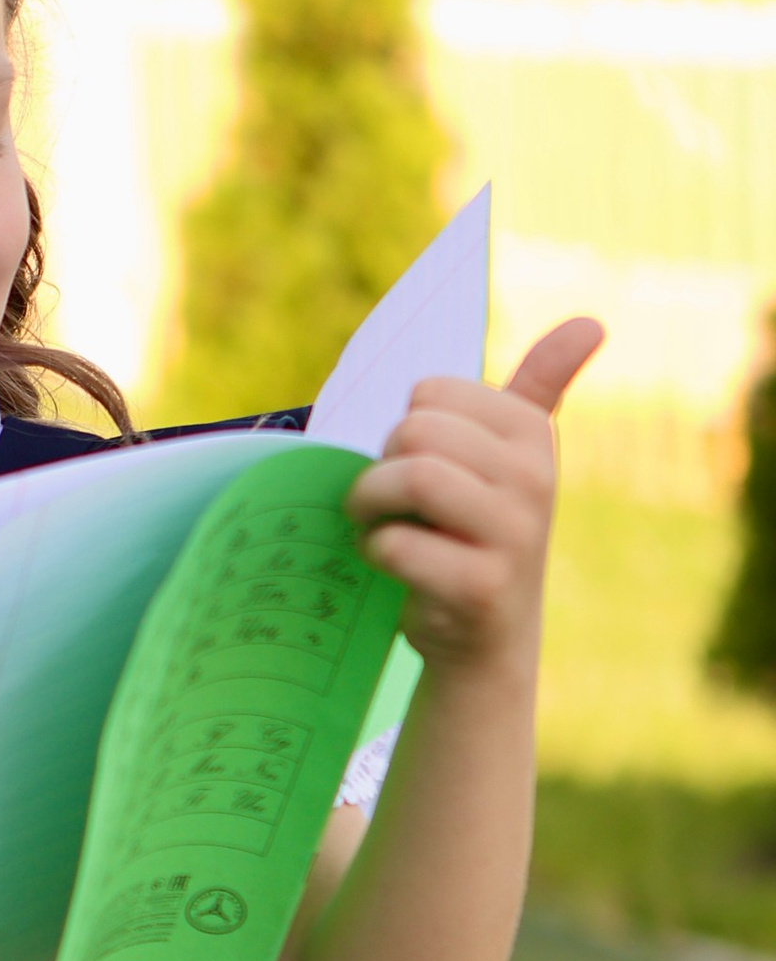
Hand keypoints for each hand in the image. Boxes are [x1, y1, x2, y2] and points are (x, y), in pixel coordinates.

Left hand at [344, 318, 602, 672]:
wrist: (486, 639)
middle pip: (413, 431)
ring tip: (378, 524)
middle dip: (381, 466)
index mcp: (533, 434)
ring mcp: (513, 534)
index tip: (422, 464)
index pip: (428, 393)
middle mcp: (535, 478)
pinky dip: (374, 550)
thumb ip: (542, 386)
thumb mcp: (511, 456)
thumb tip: (592, 321)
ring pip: (408, 478)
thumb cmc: (479, 534)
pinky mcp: (481, 586)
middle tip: (391, 501)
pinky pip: (397, 543)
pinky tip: (390, 564)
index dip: (406, 429)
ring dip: (368, 505)